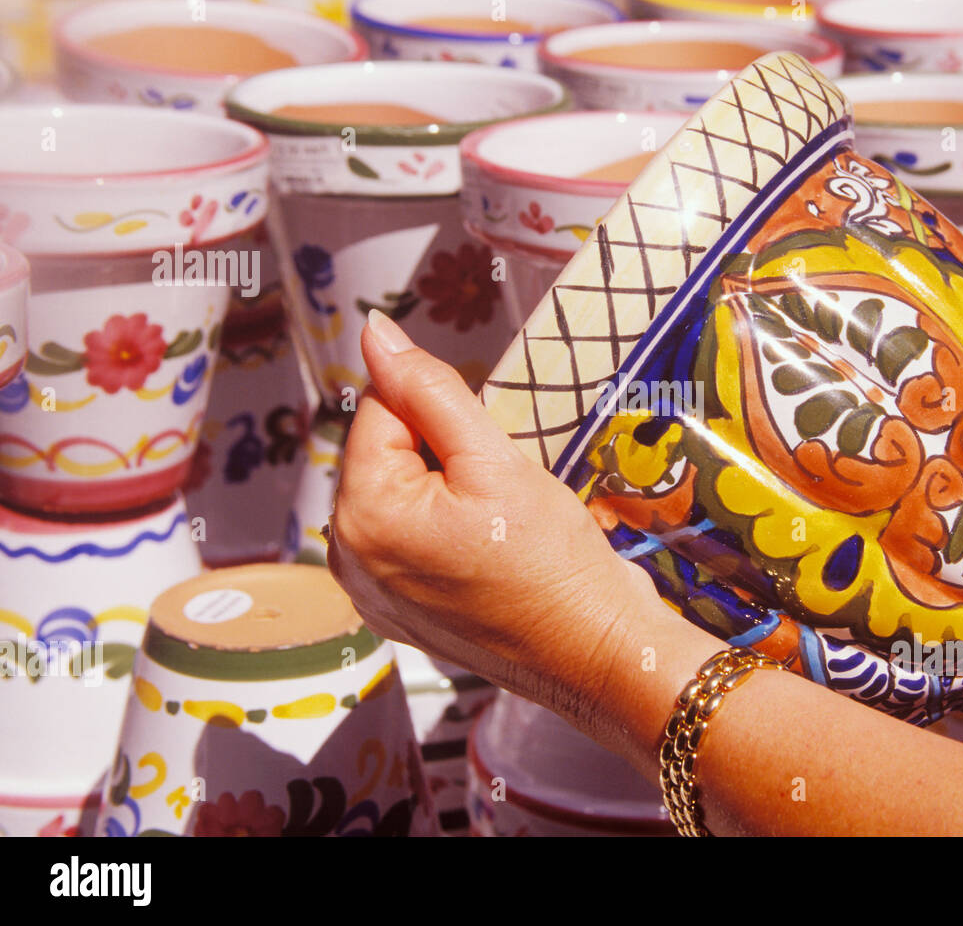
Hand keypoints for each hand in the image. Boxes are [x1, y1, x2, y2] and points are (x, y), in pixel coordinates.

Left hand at [327, 310, 664, 720]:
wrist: (594, 651)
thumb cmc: (553, 561)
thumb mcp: (495, 460)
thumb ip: (429, 389)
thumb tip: (375, 331)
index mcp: (361, 515)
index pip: (382, 409)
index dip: (442, 414)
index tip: (489, 453)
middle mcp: (348, 558)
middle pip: (384, 452)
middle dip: (438, 452)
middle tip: (498, 491)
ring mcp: (370, 591)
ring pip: (398, 491)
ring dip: (443, 488)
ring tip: (496, 523)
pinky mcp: (395, 611)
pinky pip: (406, 537)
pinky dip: (442, 528)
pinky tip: (485, 550)